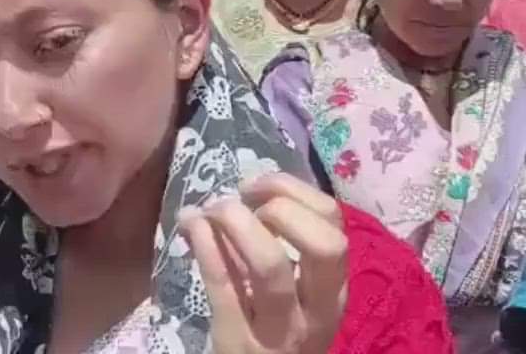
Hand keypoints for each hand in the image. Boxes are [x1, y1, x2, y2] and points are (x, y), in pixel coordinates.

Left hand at [179, 172, 347, 353]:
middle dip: (283, 207)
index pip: (335, 222)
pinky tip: (191, 226)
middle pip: (324, 245)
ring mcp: (279, 331)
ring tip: (213, 211)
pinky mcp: (237, 343)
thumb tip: (240, 190)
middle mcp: (317, 310)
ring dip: (238, 224)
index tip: (258, 188)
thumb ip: (276, 245)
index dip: (295, 191)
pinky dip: (206, 248)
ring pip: (271, 267)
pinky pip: (223, 287)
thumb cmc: (275, 332)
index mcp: (333, 288)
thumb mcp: (292, 294)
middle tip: (244, 202)